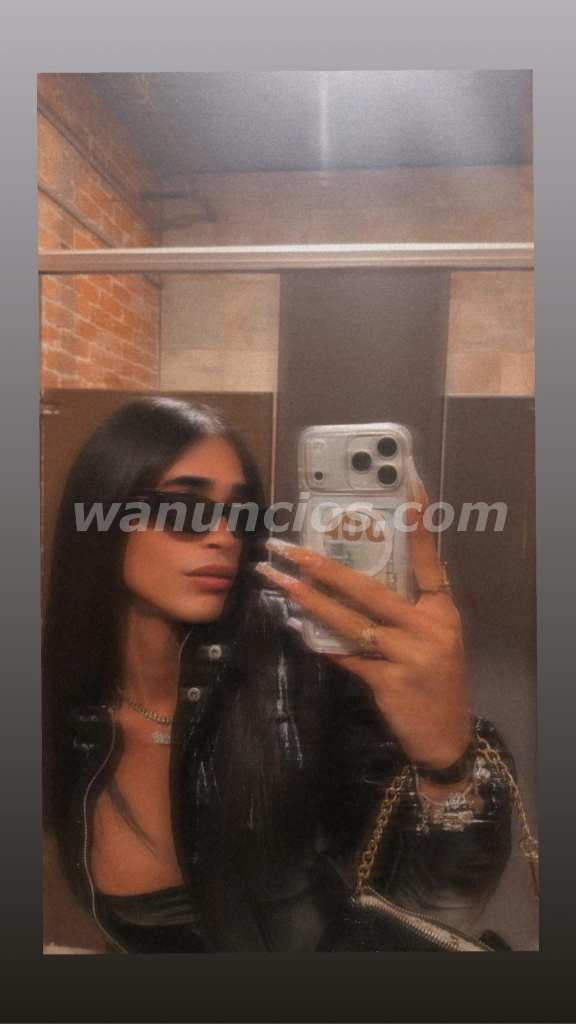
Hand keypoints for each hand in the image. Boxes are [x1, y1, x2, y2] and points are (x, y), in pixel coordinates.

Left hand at [256, 489, 471, 771]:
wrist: (446, 738)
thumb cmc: (436, 682)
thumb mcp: (436, 641)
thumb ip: (405, 613)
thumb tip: (352, 583)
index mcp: (442, 612)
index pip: (429, 562)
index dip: (419, 528)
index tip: (409, 490)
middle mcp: (428, 629)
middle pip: (369, 589)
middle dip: (324, 566)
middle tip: (289, 547)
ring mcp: (408, 656)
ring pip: (349, 621)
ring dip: (309, 600)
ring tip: (279, 580)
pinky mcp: (388, 683)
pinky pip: (345, 656)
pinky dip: (319, 642)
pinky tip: (294, 625)